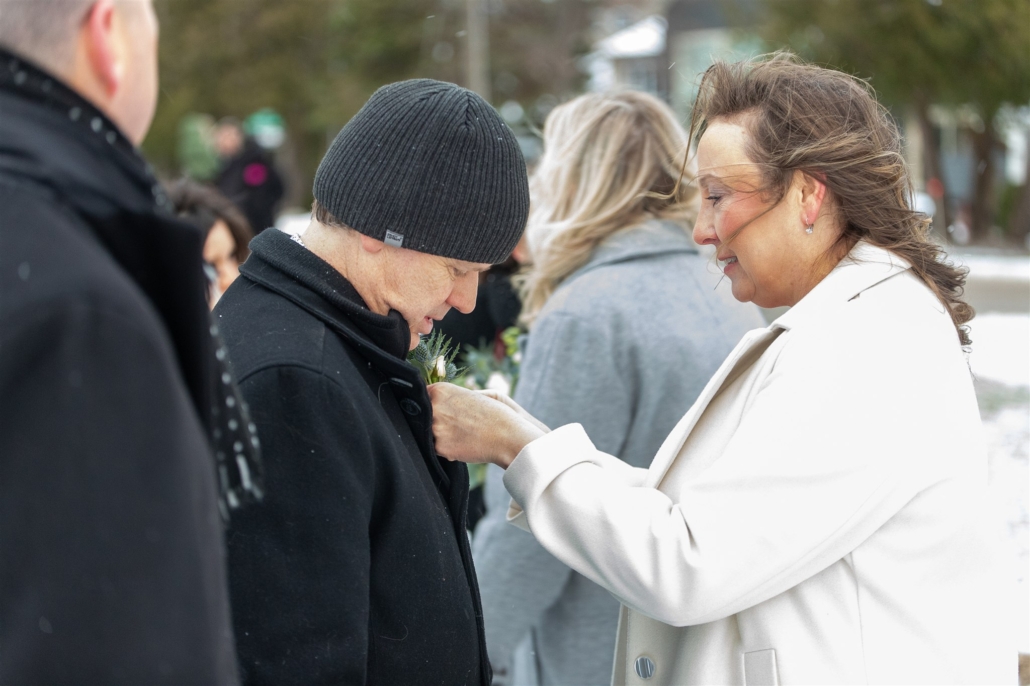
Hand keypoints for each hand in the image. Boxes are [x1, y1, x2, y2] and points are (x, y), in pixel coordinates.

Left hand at [428, 383, 545, 468]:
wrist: (509, 437)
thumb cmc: (498, 414)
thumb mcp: (477, 395)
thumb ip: (457, 397)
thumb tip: (445, 403)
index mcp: (442, 390)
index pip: (424, 395)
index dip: (432, 403)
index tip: (440, 410)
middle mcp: (434, 407)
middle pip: (423, 414)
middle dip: (434, 419)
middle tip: (454, 425)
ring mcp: (435, 428)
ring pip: (428, 432)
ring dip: (440, 435)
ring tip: (461, 435)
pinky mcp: (440, 448)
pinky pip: (436, 448)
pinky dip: (446, 448)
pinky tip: (463, 444)